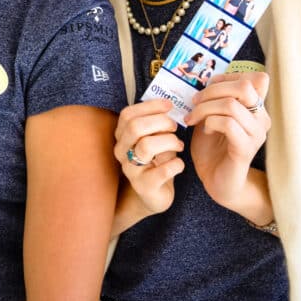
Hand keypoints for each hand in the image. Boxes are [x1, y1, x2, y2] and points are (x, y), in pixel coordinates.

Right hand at [113, 99, 185, 216]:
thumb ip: (157, 124)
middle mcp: (121, 152)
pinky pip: (163, 170)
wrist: (154, 194)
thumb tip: (168, 107)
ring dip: (169, 141)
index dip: (149, 106)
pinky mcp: (144, 187)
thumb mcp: (154, 139)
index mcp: (121, 136)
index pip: (127, 114)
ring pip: (146, 146)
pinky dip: (176, 164)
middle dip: (160, 122)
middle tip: (175, 127)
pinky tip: (179, 164)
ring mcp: (131, 170)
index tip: (168, 105)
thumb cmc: (156, 161)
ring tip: (179, 145)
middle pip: (135, 127)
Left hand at [185, 71, 270, 210]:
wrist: (214, 179)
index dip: (227, 77)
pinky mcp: (246, 149)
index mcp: (256, 108)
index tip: (207, 88)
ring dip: (205, 108)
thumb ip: (218, 97)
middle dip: (213, 90)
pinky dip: (210, 123)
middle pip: (245, 86)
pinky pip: (228, 124)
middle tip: (195, 102)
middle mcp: (261, 119)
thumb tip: (213, 78)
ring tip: (194, 119)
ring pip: (232, 105)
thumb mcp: (211, 114)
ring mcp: (256, 134)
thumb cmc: (212, 146)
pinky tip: (205, 131)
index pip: (254, 78)